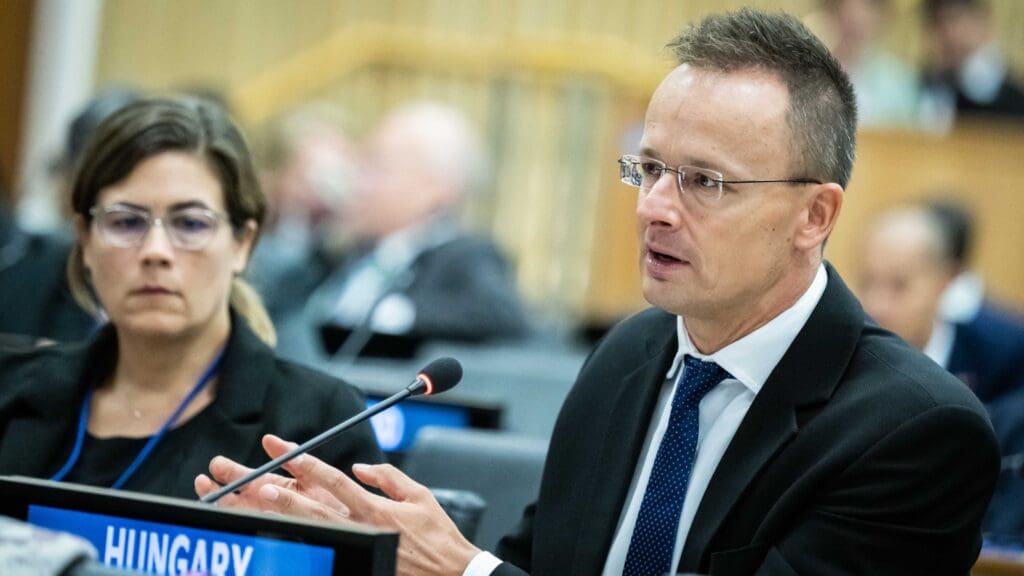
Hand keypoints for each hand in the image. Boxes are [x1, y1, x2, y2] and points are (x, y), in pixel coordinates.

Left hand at [196, 434, 481, 575]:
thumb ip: (388, 478)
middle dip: (280, 492)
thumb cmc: (438, 535)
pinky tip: (278, 536)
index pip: (333, 480)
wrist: (451, 573)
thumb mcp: (420, 496)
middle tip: (253, 481)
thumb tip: (360, 468)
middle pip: (311, 507)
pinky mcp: (356, 561)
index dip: (307, 463)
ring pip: (310, 530)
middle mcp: (360, 527)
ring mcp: (356, 547)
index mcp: (374, 507)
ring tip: (257, 502)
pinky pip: (323, 550)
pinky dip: (300, 543)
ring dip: (282, 516)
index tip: (283, 450)